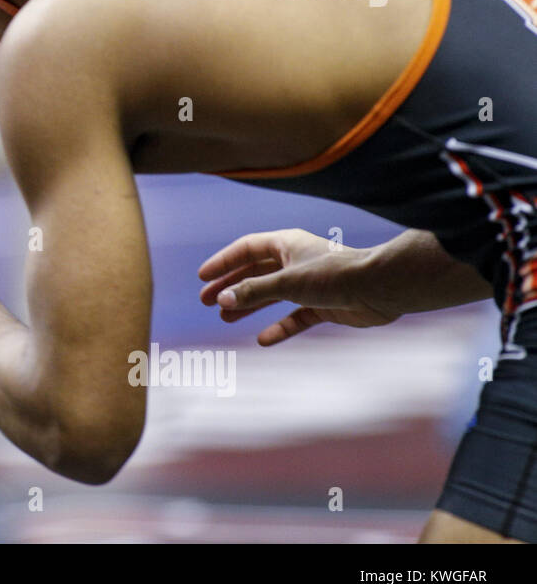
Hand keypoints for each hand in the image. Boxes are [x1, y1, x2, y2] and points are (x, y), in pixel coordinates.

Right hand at [197, 229, 401, 345]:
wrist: (381, 288)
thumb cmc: (334, 275)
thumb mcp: (287, 282)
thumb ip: (254, 291)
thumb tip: (223, 299)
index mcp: (286, 244)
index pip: (246, 250)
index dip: (223, 262)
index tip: (202, 277)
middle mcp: (295, 262)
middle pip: (255, 273)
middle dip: (231, 286)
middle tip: (206, 301)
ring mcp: (309, 285)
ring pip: (271, 295)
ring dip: (249, 305)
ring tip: (225, 317)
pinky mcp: (323, 306)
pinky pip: (294, 317)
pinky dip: (279, 327)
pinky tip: (263, 340)